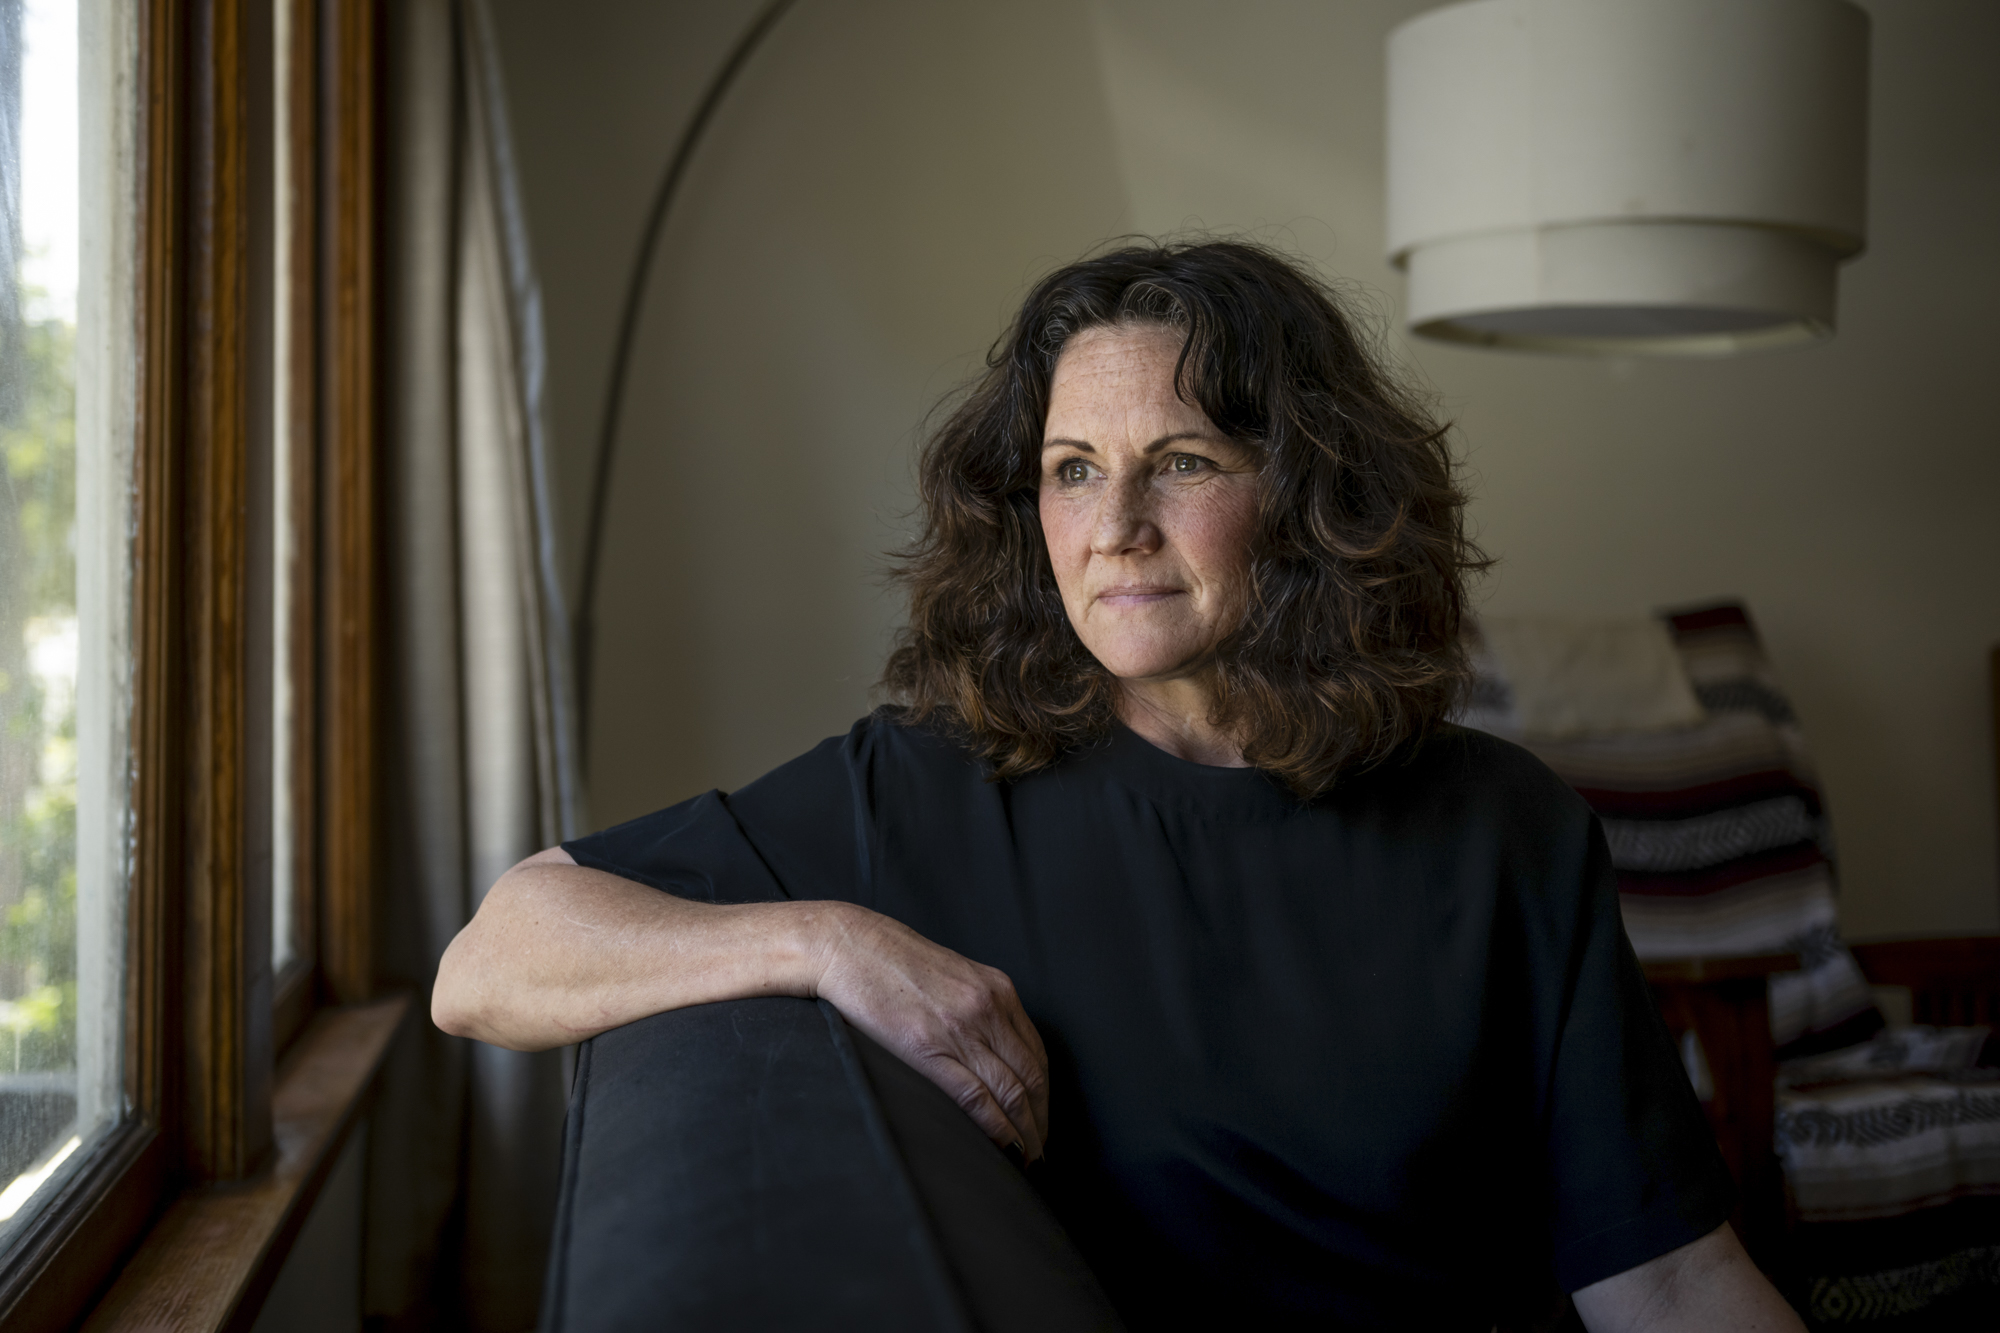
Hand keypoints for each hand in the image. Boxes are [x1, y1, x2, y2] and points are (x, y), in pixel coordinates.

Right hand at [808, 903, 1050, 1160]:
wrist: (847, 946)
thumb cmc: (891, 962)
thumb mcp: (951, 976)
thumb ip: (977, 1008)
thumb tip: (990, 1053)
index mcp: (998, 989)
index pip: (1037, 1053)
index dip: (1044, 1096)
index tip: (1041, 1121)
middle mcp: (988, 1008)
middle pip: (1032, 1077)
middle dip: (1040, 1122)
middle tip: (1039, 1154)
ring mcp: (961, 1028)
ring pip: (1011, 1092)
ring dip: (1025, 1134)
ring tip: (1026, 1163)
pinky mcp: (928, 1048)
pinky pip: (976, 1098)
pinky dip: (997, 1129)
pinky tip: (1003, 1149)